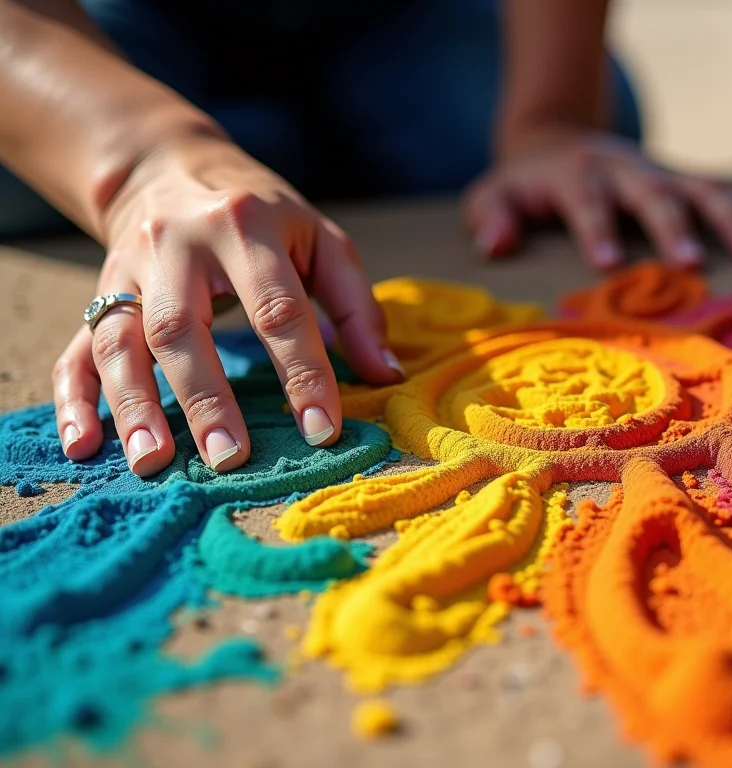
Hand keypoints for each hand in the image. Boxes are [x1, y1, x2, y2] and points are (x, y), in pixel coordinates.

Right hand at [53, 137, 403, 476]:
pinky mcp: (99, 294)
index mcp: (244, 227)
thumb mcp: (320, 239)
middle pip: (182, 327)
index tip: (322, 431)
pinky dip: (73, 399)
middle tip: (230, 459)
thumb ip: (356, 306)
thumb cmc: (263, 215)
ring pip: (120, 342)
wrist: (171, 165)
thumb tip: (385, 374)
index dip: (302, 372)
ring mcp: (127, 271)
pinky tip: (83, 445)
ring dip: (135, 406)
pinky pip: (76, 349)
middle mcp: (176, 246)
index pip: (277, 309)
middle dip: (205, 398)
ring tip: (155, 463)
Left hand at [463, 129, 731, 268]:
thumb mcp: (495, 193)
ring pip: (702, 189)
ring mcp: (661, 173)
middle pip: (652, 194)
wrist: (559, 138)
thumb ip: (491, 215)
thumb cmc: (527, 182)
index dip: (596, 228)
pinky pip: (726, 189)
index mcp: (578, 176)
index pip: (586, 201)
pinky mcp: (685, 179)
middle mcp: (626, 171)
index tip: (607, 263)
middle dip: (672, 226)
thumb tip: (494, 246)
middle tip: (692, 263)